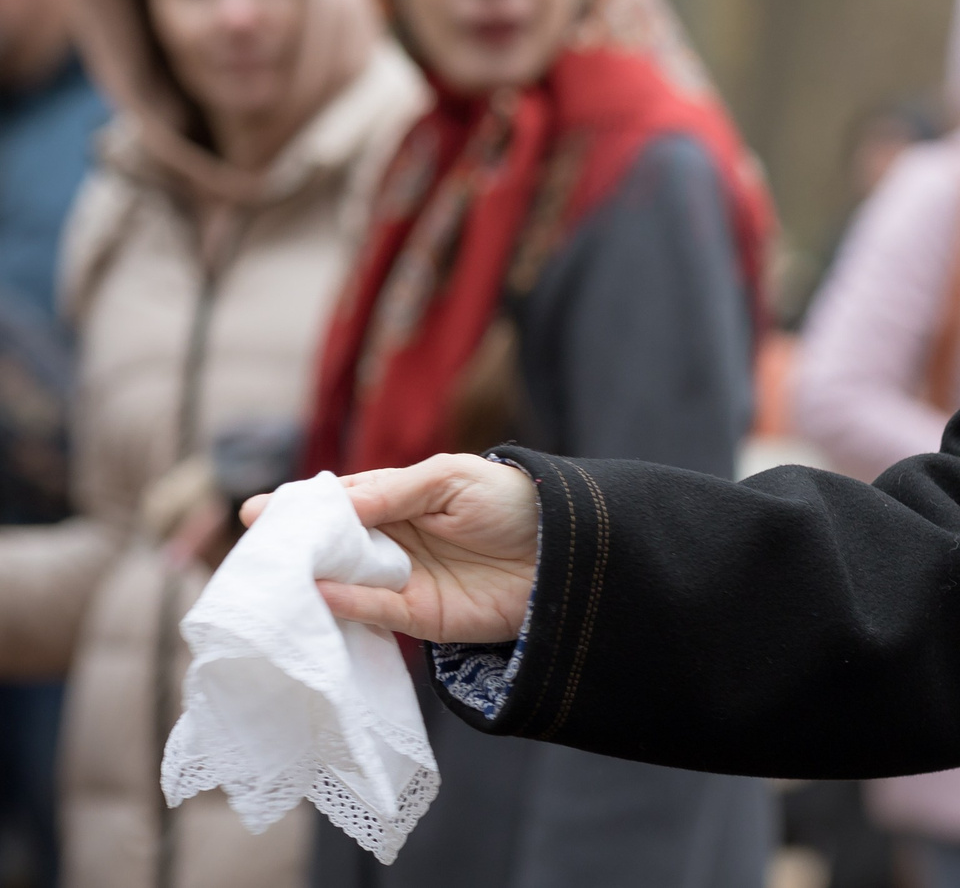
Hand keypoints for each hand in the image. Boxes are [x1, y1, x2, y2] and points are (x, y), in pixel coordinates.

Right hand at [242, 454, 537, 642]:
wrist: (567, 551)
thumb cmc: (513, 500)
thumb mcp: (452, 478)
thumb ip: (394, 491)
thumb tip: (334, 506)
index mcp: (399, 501)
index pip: (339, 504)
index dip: (300, 508)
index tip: (258, 513)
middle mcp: (393, 542)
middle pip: (330, 547)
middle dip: (293, 549)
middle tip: (254, 552)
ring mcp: (402, 581)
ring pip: (342, 583)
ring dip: (310, 581)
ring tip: (272, 577)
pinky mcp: (419, 617)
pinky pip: (372, 612)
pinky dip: (345, 605)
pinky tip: (319, 593)